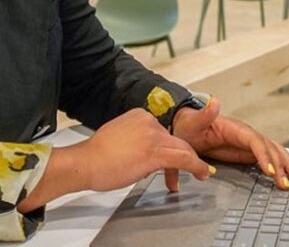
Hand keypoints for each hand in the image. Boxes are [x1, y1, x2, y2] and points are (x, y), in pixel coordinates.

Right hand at [78, 108, 213, 191]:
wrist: (85, 162)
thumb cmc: (96, 156)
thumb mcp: (119, 137)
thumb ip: (136, 139)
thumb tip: (144, 153)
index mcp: (139, 115)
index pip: (163, 130)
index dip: (172, 145)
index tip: (175, 154)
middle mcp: (148, 121)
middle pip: (175, 139)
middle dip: (186, 154)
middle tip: (195, 165)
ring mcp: (153, 136)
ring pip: (183, 148)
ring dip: (195, 162)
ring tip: (203, 172)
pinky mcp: (155, 153)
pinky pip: (184, 159)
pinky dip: (197, 167)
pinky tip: (203, 173)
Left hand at [170, 98, 288, 190]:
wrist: (186, 127)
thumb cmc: (189, 125)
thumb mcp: (193, 122)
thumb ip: (205, 114)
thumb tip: (214, 101)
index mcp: (235, 128)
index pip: (255, 141)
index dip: (264, 156)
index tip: (270, 171)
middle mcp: (246, 134)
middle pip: (268, 148)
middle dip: (279, 165)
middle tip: (286, 183)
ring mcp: (248, 142)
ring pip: (273, 151)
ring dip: (286, 165)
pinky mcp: (247, 150)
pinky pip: (268, 157)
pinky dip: (281, 165)